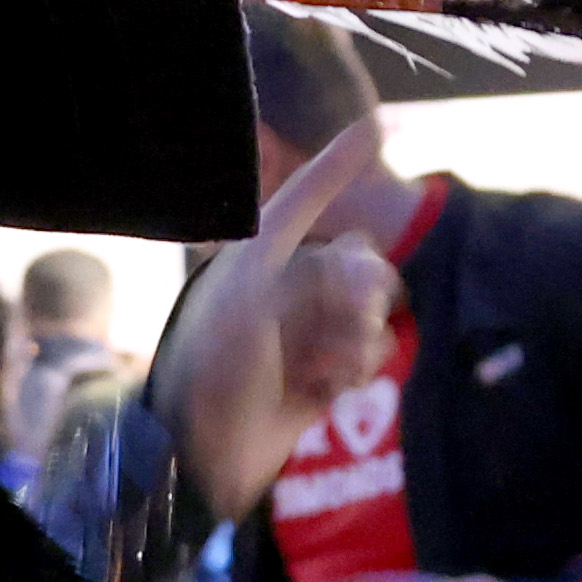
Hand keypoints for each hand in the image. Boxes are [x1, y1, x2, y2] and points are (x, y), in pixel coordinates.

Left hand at [162, 115, 419, 515]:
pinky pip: (367, 354)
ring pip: (369, 312)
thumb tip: (362, 259)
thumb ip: (311, 276)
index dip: (339, 162)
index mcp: (257, 259)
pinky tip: (329, 390)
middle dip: (361, 289)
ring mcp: (306, 333)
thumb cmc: (212, 373)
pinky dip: (357, 368)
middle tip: (351, 317)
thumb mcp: (252, 308)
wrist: (202, 457)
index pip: (306, 198)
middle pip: (356, 262)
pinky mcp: (323, 376)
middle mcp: (285, 289)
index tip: (379, 124)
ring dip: (359, 337)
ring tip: (330, 368)